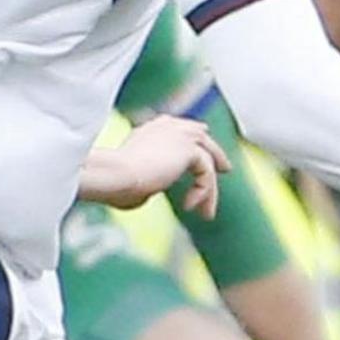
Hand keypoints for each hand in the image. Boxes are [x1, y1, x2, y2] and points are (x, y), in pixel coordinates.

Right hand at [76, 115, 229, 215]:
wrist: (115, 174)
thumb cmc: (114, 182)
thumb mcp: (133, 180)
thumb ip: (146, 180)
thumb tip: (149, 191)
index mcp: (152, 129)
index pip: (180, 128)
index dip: (193, 141)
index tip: (200, 155)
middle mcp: (167, 126)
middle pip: (200, 138)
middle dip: (215, 153)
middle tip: (225, 169)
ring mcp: (180, 134)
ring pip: (206, 160)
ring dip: (209, 189)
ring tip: (207, 214)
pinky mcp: (189, 148)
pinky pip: (205, 173)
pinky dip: (202, 192)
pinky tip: (188, 206)